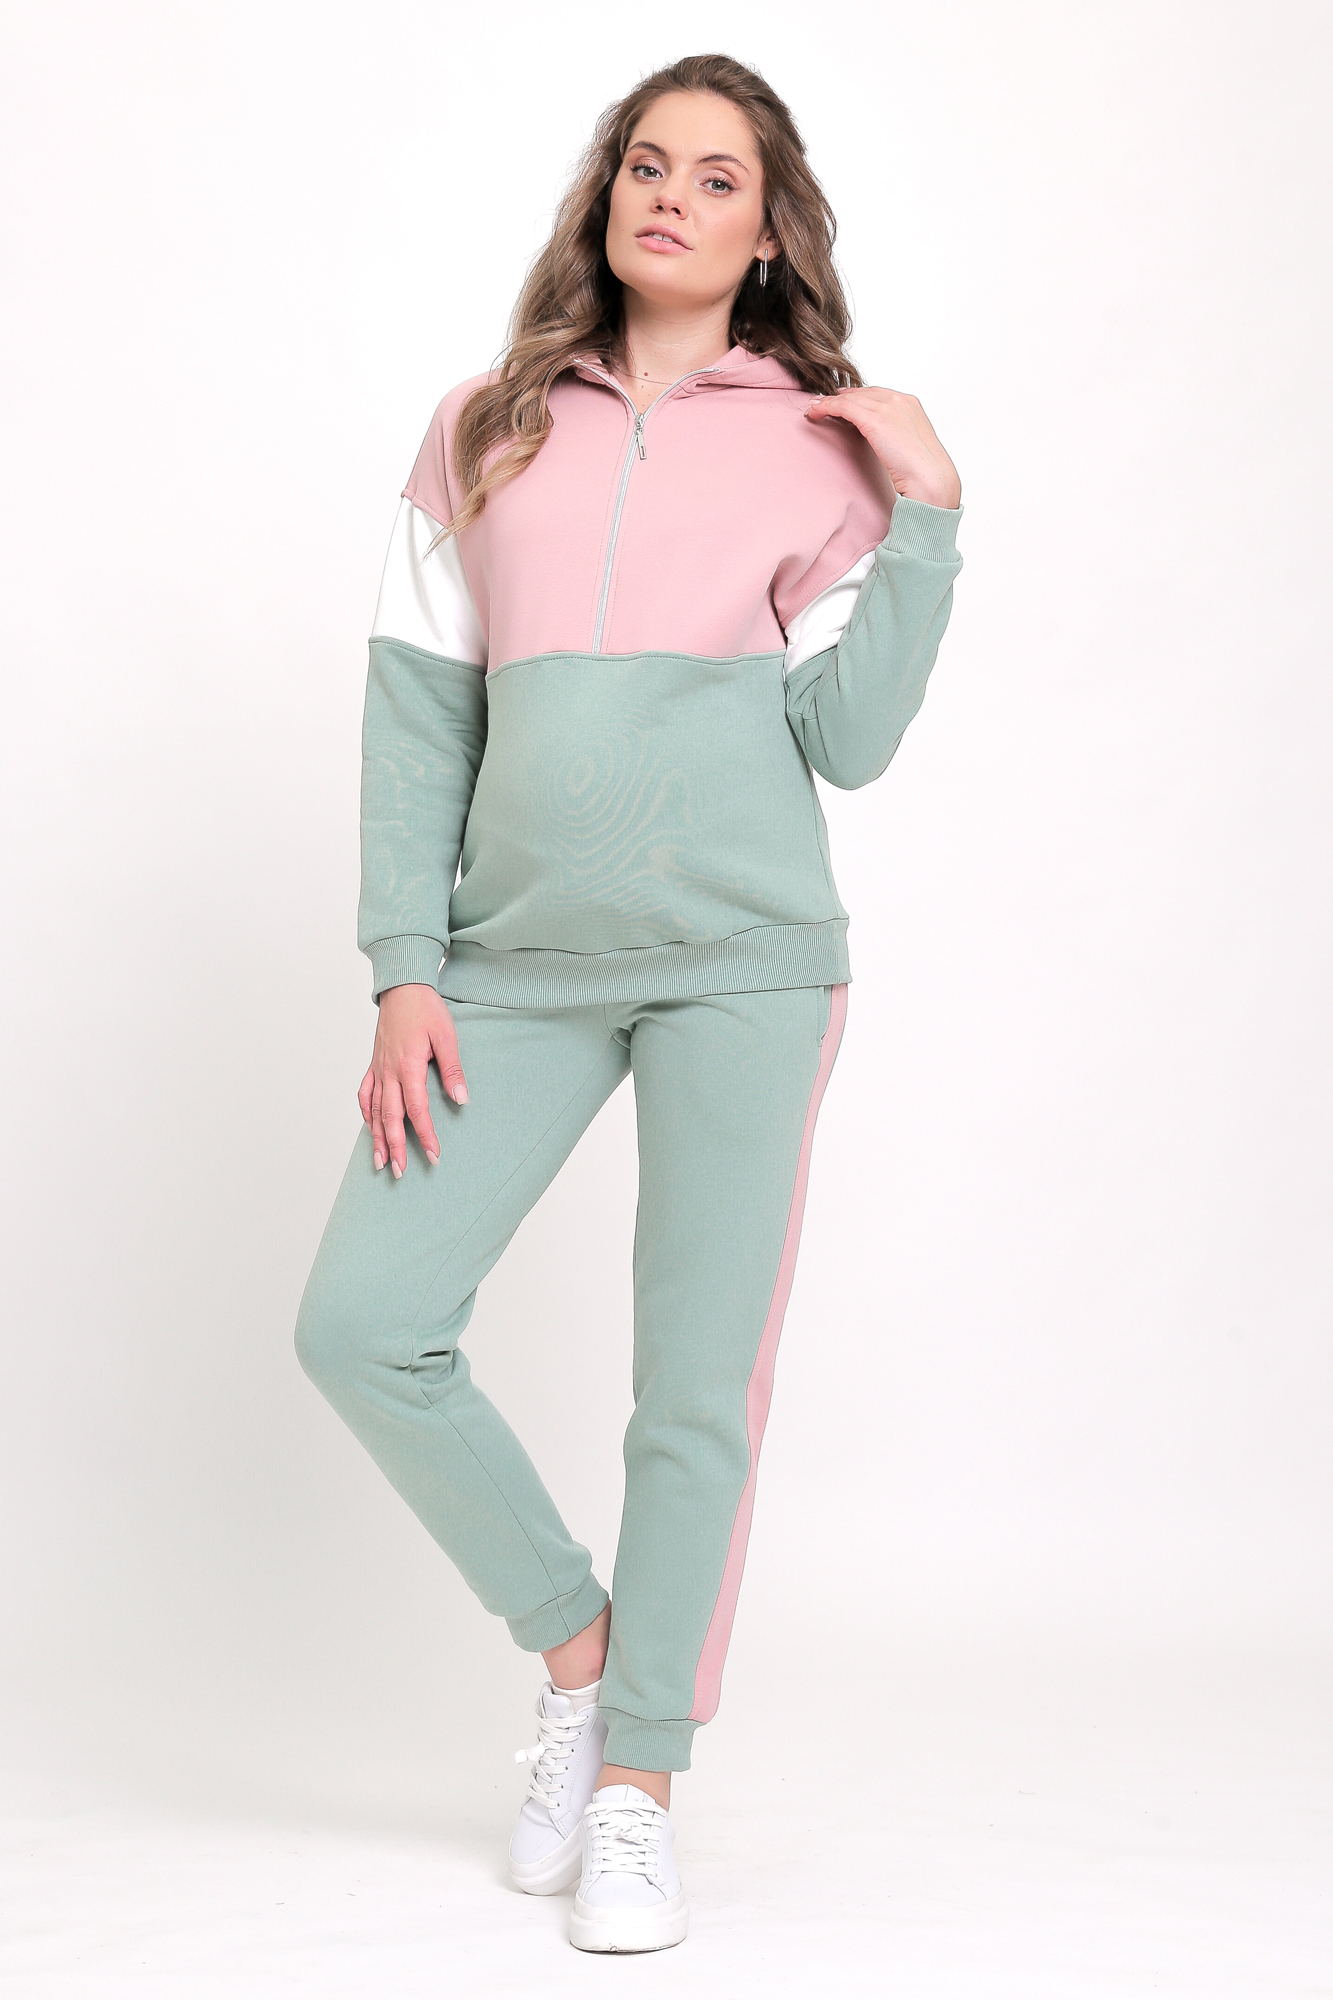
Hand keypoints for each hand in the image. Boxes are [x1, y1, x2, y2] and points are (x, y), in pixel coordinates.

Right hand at [357, 984, 468, 1176]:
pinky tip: (370, 1128)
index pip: (416, 1110)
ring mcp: (378, 1069)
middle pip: (390, 1118)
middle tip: (400, 1173)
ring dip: (377, 1138)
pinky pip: (365, 1093)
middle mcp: (389, 1071)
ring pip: (373, 1110)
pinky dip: (365, 1113)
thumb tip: (461, 1099)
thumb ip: (452, 1070)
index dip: (425, 1135)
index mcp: (408, 1066)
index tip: (433, 1155)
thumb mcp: (446, 1036)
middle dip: (396, 1147)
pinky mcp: (374, 1064)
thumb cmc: (426, 1009)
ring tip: (380, 1163)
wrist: (402, 987)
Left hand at [806, 386, 960, 509]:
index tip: (843, 402)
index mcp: (911, 404)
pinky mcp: (874, 419)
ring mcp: (887, 407)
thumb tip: (884, 442)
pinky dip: (825, 407)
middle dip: (842, 397)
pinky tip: (813, 412)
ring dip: (829, 402)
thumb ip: (896, 437)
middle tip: (824, 404)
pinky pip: (842, 406)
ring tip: (813, 408)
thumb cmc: (923, 472)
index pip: (877, 394)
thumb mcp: (910, 447)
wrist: (930, 479)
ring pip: (850, 397)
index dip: (857, 397)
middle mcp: (899, 400)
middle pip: (862, 392)